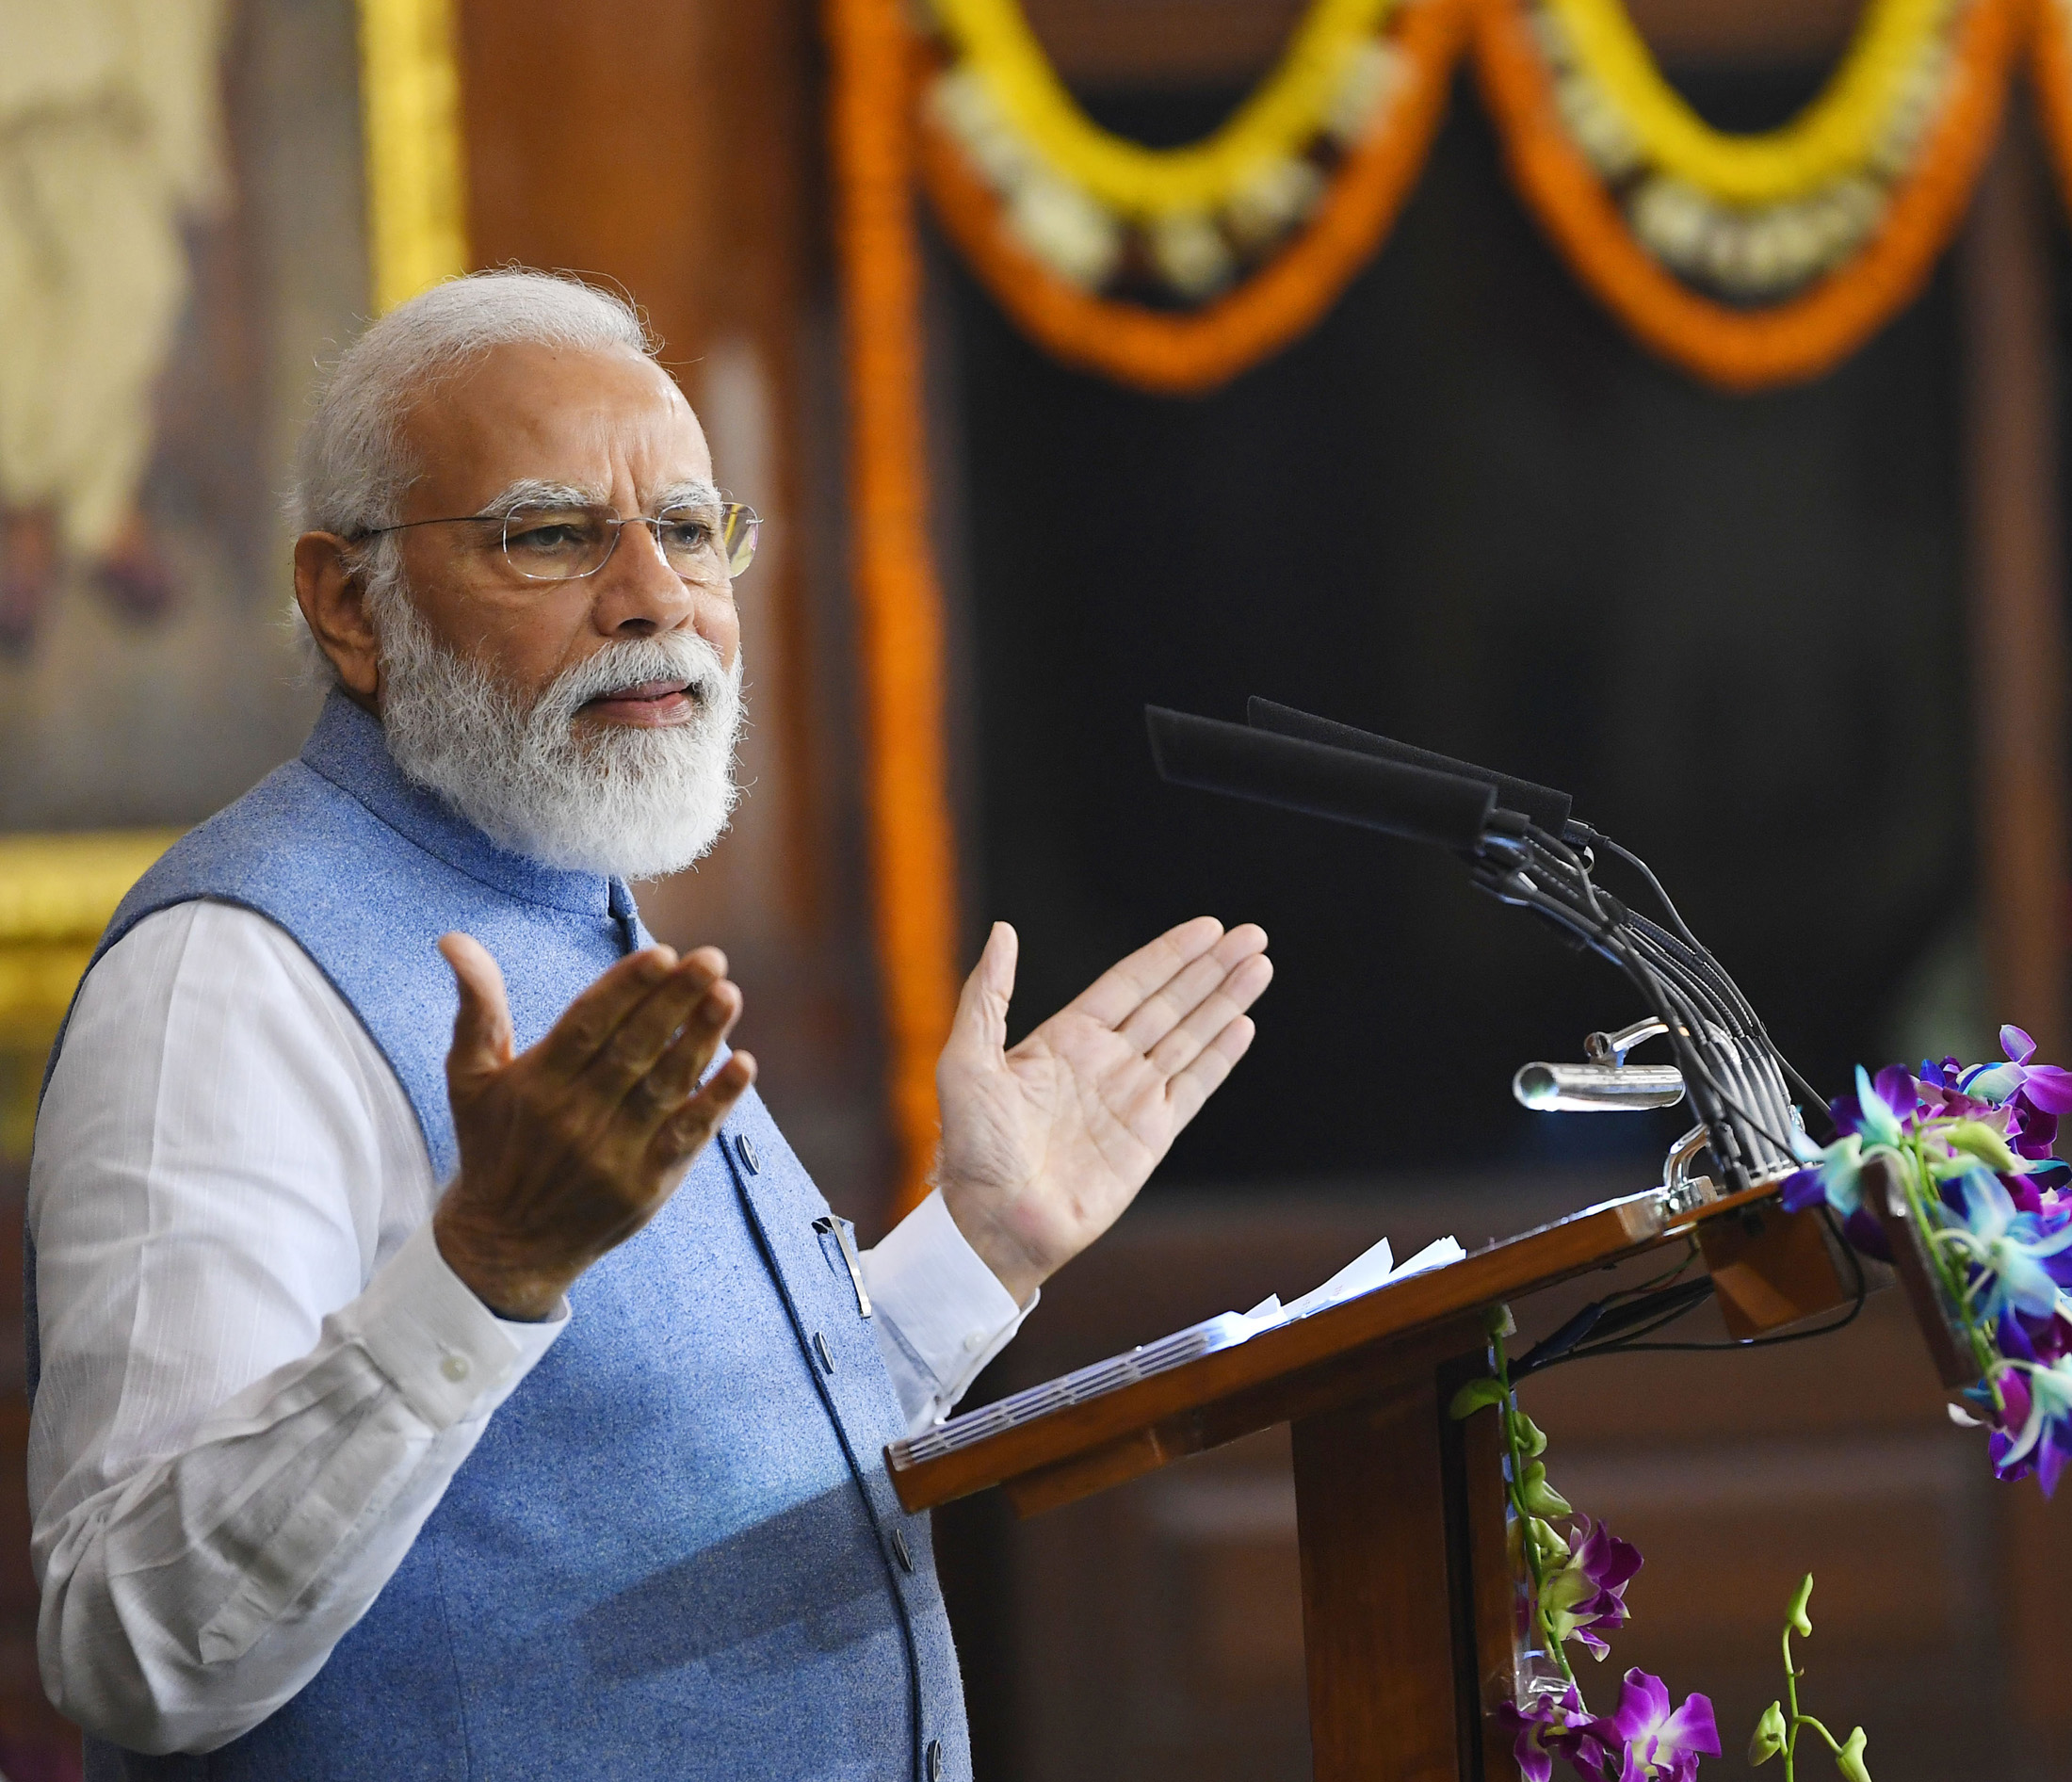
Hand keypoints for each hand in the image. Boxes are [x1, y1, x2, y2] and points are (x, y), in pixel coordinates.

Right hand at [431, 933, 755, 1319]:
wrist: (506, 1244)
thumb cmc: (493, 1145)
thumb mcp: (470, 1077)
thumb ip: (476, 1007)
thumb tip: (454, 940)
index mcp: (536, 1083)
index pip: (587, 1024)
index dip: (626, 988)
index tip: (664, 953)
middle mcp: (575, 1115)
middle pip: (633, 1048)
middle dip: (675, 1000)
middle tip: (712, 958)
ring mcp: (613, 1152)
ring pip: (665, 1086)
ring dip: (702, 1039)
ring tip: (728, 995)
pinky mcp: (646, 1183)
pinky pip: (688, 1135)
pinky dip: (717, 1100)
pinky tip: (744, 1063)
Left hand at [935, 918, 1270, 1303]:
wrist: (994, 1221)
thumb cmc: (971, 1147)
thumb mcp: (966, 1060)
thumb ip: (988, 995)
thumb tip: (1003, 932)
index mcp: (1066, 1038)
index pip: (1130, 983)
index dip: (1170, 954)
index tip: (1208, 928)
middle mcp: (1106, 1062)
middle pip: (1171, 1002)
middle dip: (1211, 968)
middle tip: (1252, 935)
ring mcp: (1132, 1098)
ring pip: (1191, 1037)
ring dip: (1227, 1001)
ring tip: (1260, 965)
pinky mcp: (1151, 1137)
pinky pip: (1195, 1087)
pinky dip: (1220, 1056)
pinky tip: (1244, 1024)